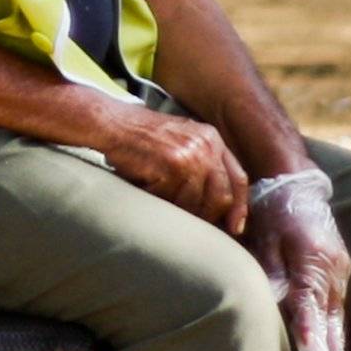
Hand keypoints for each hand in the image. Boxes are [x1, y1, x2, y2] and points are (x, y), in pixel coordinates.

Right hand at [91, 99, 250, 231]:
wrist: (111, 123)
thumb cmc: (140, 135)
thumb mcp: (182, 139)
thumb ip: (203, 161)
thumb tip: (219, 202)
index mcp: (212, 139)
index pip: (238, 179)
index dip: (239, 207)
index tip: (235, 227)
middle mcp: (206, 146)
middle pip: (221, 196)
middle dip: (207, 215)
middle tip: (193, 224)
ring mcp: (190, 155)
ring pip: (194, 203)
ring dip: (177, 209)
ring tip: (159, 197)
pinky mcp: (172, 166)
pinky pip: (172, 200)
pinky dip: (158, 201)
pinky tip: (146, 188)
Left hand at [244, 170, 350, 350]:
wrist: (295, 187)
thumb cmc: (274, 213)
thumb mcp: (266, 238)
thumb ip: (271, 271)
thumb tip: (273, 301)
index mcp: (313, 258)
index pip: (310, 302)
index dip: (310, 331)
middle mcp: (332, 266)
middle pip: (328, 312)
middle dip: (327, 343)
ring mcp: (339, 268)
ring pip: (335, 309)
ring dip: (333, 337)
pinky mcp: (339, 268)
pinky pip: (336, 300)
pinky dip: (332, 321)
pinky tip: (330, 339)